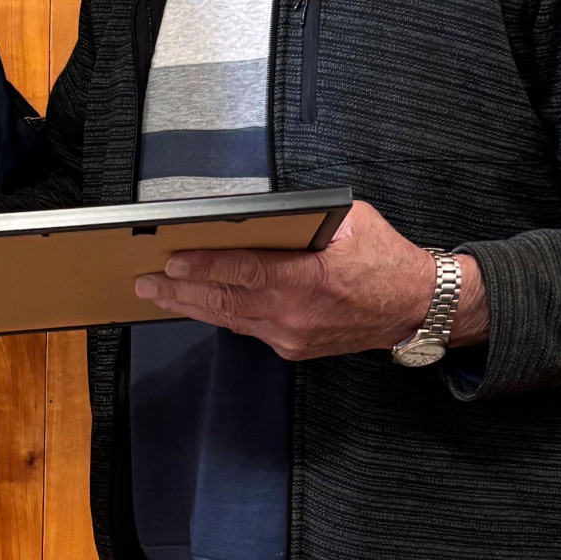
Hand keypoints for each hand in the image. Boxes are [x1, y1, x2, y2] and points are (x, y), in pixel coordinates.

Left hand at [135, 201, 488, 360]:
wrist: (415, 307)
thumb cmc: (386, 258)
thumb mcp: (352, 221)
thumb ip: (307, 218)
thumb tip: (263, 212)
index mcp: (310, 279)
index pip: (244, 272)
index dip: (204, 266)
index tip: (172, 259)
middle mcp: (297, 313)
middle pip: (226, 301)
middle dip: (180, 290)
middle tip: (145, 281)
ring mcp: (294, 335)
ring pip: (231, 319)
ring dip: (190, 305)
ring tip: (156, 294)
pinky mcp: (294, 347)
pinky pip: (248, 328)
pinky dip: (219, 314)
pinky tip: (196, 304)